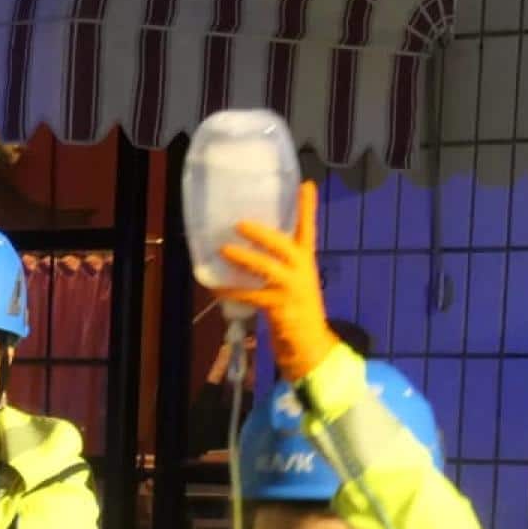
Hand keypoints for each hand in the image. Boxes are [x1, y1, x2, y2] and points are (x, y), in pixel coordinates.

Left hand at [215, 180, 340, 384]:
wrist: (311, 344)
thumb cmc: (298, 310)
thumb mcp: (294, 281)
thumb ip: (280, 265)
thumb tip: (250, 248)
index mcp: (306, 261)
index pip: (309, 229)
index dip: (307, 207)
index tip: (306, 183)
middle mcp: (302, 271)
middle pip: (284, 245)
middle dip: (262, 234)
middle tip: (240, 223)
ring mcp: (292, 289)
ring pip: (266, 269)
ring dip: (244, 259)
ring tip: (224, 250)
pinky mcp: (279, 308)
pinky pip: (250, 296)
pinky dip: (231, 293)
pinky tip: (216, 289)